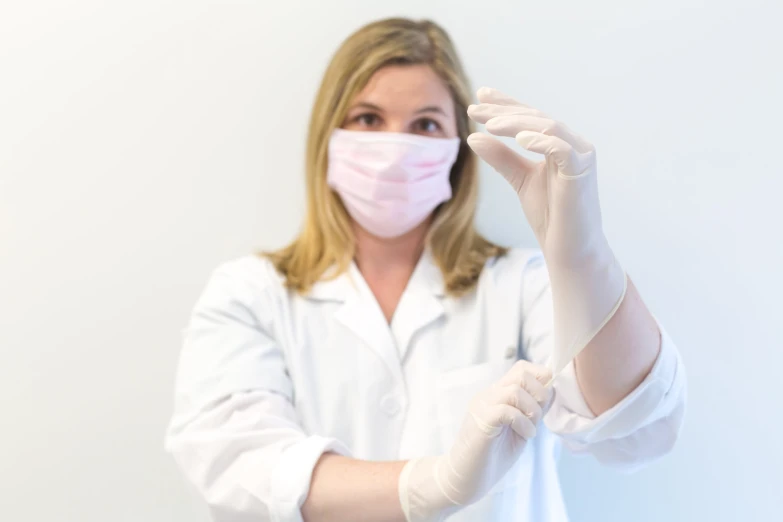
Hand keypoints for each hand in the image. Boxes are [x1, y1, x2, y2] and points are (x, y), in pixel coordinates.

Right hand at [398, 360, 552, 521]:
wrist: (467, 478)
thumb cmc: (493, 455)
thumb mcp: (521, 428)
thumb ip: (533, 409)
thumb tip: (553, 391)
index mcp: (498, 394)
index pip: (522, 368)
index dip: (541, 380)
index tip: (545, 404)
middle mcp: (489, 394)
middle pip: (522, 373)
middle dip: (540, 394)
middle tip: (537, 418)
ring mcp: (483, 406)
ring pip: (515, 390)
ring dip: (532, 411)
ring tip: (530, 431)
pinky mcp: (481, 421)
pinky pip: (507, 410)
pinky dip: (523, 423)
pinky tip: (525, 436)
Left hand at [466, 87, 626, 375]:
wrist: (568, 248)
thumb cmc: (550, 215)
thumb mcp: (519, 179)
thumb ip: (501, 157)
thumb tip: (473, 136)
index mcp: (558, 143)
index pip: (529, 117)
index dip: (505, 103)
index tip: (479, 95)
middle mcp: (572, 143)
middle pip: (535, 118)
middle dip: (504, 111)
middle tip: (474, 109)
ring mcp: (580, 154)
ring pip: (547, 127)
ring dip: (516, 124)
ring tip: (490, 124)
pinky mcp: (582, 169)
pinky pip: (561, 147)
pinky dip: (540, 141)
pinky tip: (519, 140)